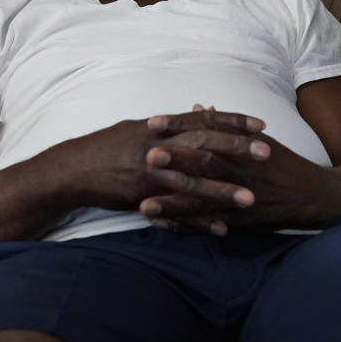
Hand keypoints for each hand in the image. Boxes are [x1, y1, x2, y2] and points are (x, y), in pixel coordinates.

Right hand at [45, 109, 268, 215]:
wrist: (73, 170)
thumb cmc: (106, 147)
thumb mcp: (137, 128)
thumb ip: (168, 125)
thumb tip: (195, 112)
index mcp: (159, 127)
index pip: (201, 119)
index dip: (232, 121)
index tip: (259, 124)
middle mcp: (157, 144)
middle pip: (202, 143)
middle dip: (236, 148)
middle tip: (267, 152)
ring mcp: (150, 172)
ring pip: (192, 180)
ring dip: (223, 190)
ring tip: (250, 198)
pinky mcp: (142, 196)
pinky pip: (176, 210)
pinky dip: (198, 220)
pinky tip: (221, 229)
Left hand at [139, 104, 328, 235]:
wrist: (314, 195)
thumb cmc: (281, 163)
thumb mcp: (257, 139)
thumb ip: (225, 124)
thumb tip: (198, 106)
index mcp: (242, 146)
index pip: (206, 132)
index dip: (178, 128)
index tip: (152, 122)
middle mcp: (241, 171)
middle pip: (205, 164)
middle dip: (175, 161)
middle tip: (146, 157)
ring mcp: (240, 198)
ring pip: (203, 201)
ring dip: (173, 204)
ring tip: (143, 205)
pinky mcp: (241, 221)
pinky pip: (209, 224)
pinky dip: (185, 226)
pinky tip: (161, 226)